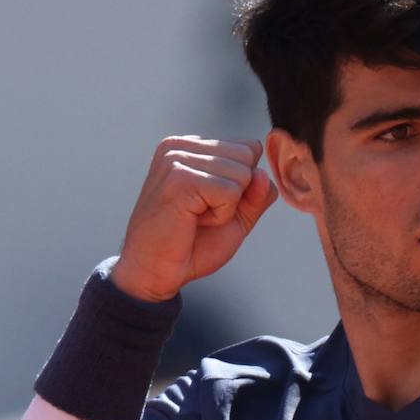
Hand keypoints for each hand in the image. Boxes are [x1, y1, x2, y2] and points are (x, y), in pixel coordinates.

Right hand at [111, 135, 277, 301]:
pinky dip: (221, 215)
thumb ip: (256, 194)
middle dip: (237, 194)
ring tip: (195, 217)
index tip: (209, 205)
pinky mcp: (179, 177)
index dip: (242, 185)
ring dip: (227, 207)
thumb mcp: (236, 217)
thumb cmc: (190, 245)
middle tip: (201, 214)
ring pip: (242, 173)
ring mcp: (177, 159)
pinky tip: (193, 221)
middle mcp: (180, 146)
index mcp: (190, 147)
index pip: (249, 148)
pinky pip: (230, 191)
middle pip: (248, 156)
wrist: (155, 272)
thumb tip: (264, 174)